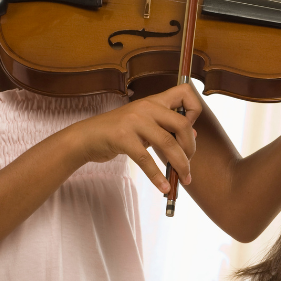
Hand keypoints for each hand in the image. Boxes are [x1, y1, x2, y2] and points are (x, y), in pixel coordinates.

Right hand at [70, 83, 201, 192]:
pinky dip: (157, 176)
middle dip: (191, 148)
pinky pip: (146, 159)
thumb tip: (194, 133)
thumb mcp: (144, 122)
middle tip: (189, 163)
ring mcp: (134, 121)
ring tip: (184, 178)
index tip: (191, 131)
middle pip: (182, 124)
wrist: (86, 137)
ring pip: (168, 143)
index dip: (195, 111)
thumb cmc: (118, 131)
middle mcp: (146, 107)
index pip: (185, 92)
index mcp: (154, 101)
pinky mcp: (122, 137)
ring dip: (180, 165)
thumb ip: (166, 125)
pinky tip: (163, 188)